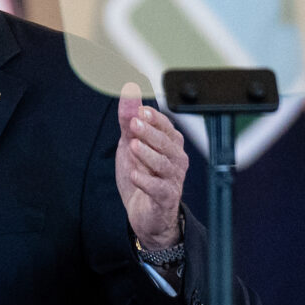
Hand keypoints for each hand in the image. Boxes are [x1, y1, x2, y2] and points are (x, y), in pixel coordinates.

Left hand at [114, 82, 187, 249]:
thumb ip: (129, 120)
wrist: (145, 213)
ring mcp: (172, 179)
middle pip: (167, 143)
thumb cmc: (142, 175)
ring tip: (133, 147)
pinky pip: (158, 188)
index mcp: (170, 144)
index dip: (154, 118)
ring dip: (148, 154)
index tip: (140, 110)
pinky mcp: (165, 198)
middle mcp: (176, 160)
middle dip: (151, 132)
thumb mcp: (131, 145)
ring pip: (164, 164)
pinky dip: (146, 181)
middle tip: (134, 123)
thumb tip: (128, 91)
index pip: (166, 127)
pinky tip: (135, 174)